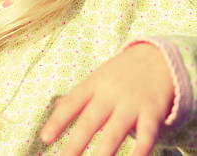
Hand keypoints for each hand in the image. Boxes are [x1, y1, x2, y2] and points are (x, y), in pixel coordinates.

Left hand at [40, 43, 173, 154]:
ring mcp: (131, 103)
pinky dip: (141, 150)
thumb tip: (56, 112)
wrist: (159, 57)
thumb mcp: (99, 78)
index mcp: (94, 84)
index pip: (72, 103)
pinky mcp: (152, 112)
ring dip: (104, 152)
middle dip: (76, 143)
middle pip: (91, 120)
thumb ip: (80, 96)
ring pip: (115, 131)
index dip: (58, 120)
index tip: (45, 138)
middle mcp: (111, 93)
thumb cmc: (122, 73)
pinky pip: (147, 134)